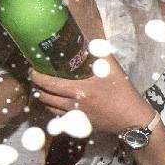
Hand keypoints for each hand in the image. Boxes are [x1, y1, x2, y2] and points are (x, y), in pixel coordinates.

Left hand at [29, 57, 153, 133]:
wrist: (131, 118)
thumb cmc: (123, 92)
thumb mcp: (113, 69)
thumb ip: (100, 53)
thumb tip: (90, 39)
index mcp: (80, 90)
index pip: (50, 83)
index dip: (37, 76)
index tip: (33, 68)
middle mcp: (74, 104)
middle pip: (45, 96)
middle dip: (37, 86)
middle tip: (36, 76)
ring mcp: (76, 116)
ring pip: (49, 108)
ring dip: (43, 97)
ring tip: (42, 87)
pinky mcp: (79, 124)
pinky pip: (58, 117)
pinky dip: (52, 108)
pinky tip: (53, 101)